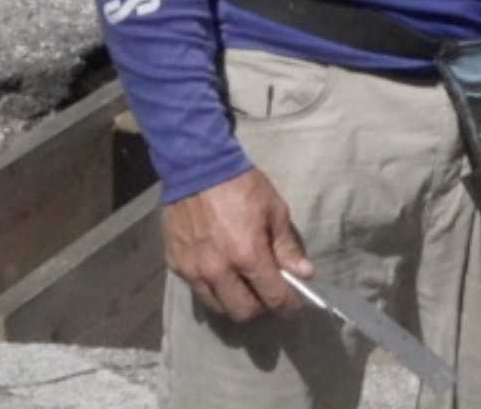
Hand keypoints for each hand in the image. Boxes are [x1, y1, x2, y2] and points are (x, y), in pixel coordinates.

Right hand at [162, 169, 311, 321]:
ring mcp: (193, 270)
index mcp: (247, 255)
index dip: (288, 306)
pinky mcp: (176, 266)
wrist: (197, 168)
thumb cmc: (241, 186)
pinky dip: (214, 291)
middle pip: (242, 312)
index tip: (294, 308)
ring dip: (236, 304)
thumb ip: (286, 248)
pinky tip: (224, 276)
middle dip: (261, 310)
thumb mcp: (274, 211)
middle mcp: (217, 269)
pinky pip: (198, 291)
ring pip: (218, 307)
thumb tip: (304, 274)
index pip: (272, 296)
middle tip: (270, 297)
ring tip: (247, 289)